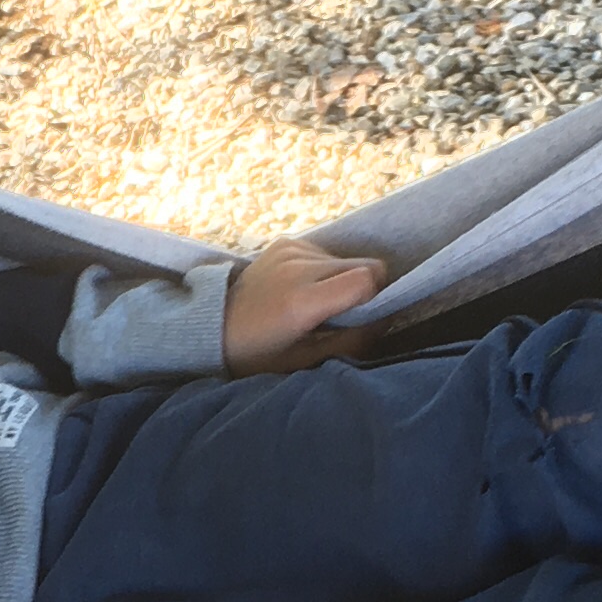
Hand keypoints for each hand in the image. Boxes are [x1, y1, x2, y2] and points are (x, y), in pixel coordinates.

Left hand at [223, 238, 391, 372]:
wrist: (213, 327)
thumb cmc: (260, 353)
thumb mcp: (306, 359)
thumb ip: (351, 340)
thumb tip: (388, 321)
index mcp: (303, 301)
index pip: (367, 279)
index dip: (376, 297)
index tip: (365, 316)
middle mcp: (298, 267)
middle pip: (364, 264)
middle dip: (364, 288)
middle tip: (343, 312)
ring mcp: (290, 249)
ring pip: (346, 258)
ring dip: (342, 278)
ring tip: (317, 302)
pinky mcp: (285, 242)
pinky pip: (324, 252)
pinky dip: (323, 269)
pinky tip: (302, 287)